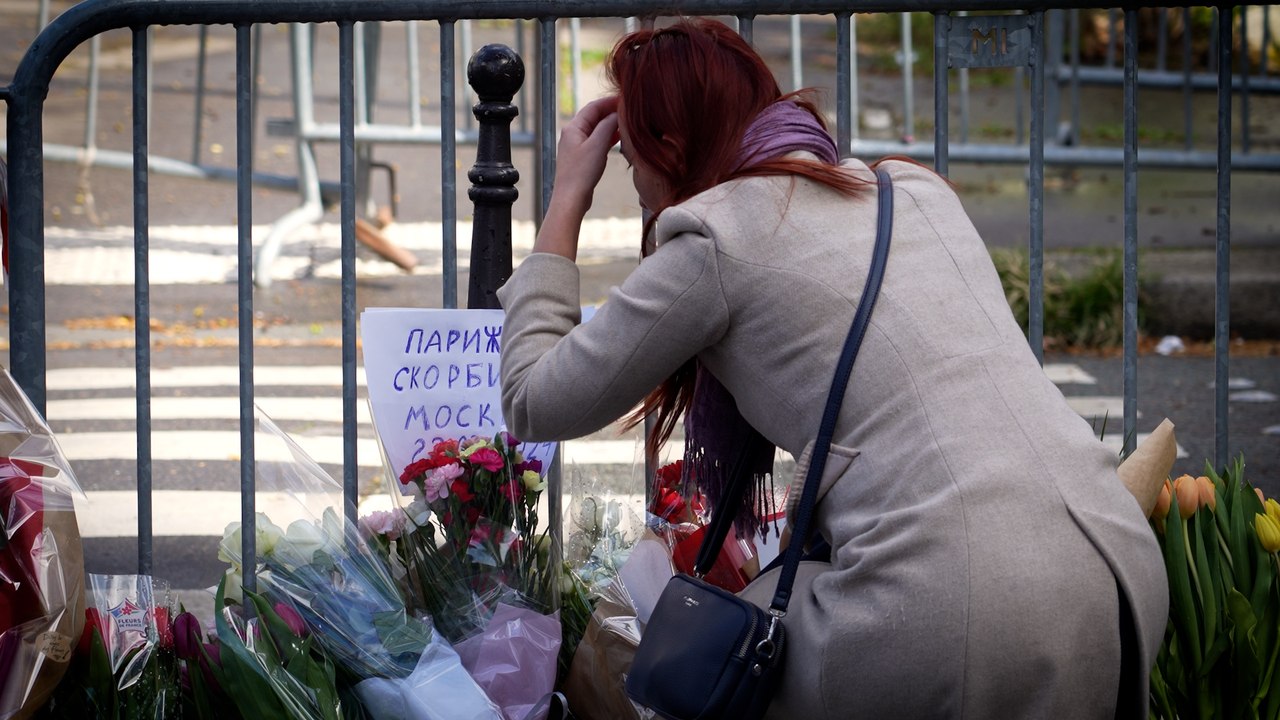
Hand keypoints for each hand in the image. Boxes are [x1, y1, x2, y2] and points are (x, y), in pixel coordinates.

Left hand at [552, 96, 619, 215]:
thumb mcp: (597, 145)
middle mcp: (573, 134)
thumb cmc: (581, 173)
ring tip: (628, 124)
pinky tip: (620, 139)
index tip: (626, 99)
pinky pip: (597, 141)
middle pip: (595, 117)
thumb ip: (608, 126)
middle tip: (630, 111)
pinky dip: (608, 138)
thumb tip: (617, 113)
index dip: (610, 101)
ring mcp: (577, 146)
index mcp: (573, 127)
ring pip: (597, 129)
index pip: (594, 107)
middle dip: (612, 112)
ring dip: (612, 126)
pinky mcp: (582, 157)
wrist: (571, 198)